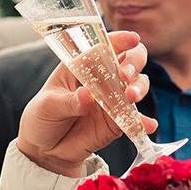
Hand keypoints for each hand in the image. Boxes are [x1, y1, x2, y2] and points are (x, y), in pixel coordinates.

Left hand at [15, 31, 153, 174]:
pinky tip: (148, 125)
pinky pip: (134, 118)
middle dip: (134, 63)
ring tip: (131, 98)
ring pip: (137, 86)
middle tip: (125, 75)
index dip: (120, 40)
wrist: (45, 150)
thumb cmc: (42, 117)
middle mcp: (103, 78)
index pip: (105, 46)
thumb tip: (87, 96)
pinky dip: (143, 121)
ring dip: (139, 88)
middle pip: (129, 61)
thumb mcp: (49, 105)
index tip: (131, 39)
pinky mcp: (118, 121)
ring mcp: (113, 99)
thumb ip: (69, 101)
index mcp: (83, 64)